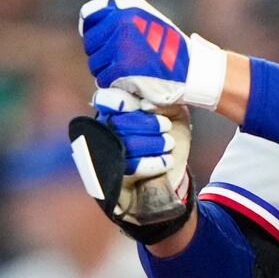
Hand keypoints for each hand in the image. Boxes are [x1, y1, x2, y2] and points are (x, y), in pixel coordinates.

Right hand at [67, 90, 191, 242]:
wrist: (174, 174)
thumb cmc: (170, 138)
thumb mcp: (174, 113)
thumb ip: (164, 101)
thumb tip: (146, 104)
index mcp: (115, 111)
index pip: (105, 100)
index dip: (121, 100)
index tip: (142, 105)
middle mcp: (104, 131)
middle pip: (119, 123)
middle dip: (147, 124)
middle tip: (165, 127)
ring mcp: (108, 155)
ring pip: (126, 145)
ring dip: (153, 143)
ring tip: (168, 144)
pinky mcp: (116, 178)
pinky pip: (132, 167)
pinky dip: (154, 162)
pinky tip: (167, 160)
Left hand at [80, 0, 226, 111]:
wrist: (190, 71)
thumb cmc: (166, 45)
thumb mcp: (147, 15)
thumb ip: (124, 3)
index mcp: (126, 8)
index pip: (89, 16)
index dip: (90, 30)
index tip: (100, 40)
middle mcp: (122, 23)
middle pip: (89, 43)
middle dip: (100, 54)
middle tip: (120, 59)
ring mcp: (121, 46)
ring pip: (95, 63)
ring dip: (107, 70)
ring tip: (129, 69)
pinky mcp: (123, 68)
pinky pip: (104, 78)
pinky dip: (114, 83)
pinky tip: (131, 80)